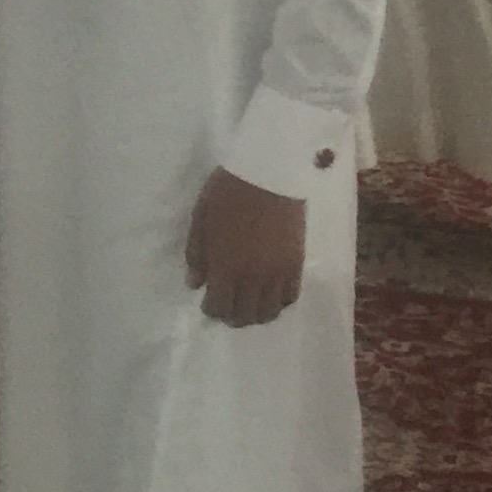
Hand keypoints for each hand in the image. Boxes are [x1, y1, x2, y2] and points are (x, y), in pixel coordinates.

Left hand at [185, 166, 306, 326]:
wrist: (268, 175)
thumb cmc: (226, 194)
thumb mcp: (200, 222)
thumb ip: (197, 256)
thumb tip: (195, 284)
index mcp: (225, 267)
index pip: (219, 306)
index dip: (211, 310)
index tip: (208, 303)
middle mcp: (253, 278)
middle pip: (245, 315)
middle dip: (232, 316)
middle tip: (226, 307)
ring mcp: (278, 273)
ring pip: (269, 312)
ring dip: (256, 314)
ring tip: (248, 304)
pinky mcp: (297, 265)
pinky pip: (290, 297)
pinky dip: (278, 302)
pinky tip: (269, 294)